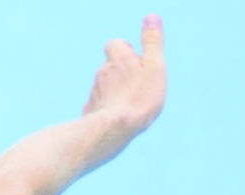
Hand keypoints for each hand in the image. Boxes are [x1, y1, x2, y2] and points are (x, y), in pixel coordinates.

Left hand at [83, 14, 166, 132]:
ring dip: (113, 90)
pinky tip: (115, 118)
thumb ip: (152, 42)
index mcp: (118, 60)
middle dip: (120, 70)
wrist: (114, 128)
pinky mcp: (90, 111)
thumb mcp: (154, 65)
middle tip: (136, 82)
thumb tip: (151, 17)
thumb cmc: (139, 96)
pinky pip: (98, 105)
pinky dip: (106, 107)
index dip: (124, 48)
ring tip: (129, 102)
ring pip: (103, 86)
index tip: (135, 57)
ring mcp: (94, 93)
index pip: (115, 44)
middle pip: (109, 66)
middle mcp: (102, 74)